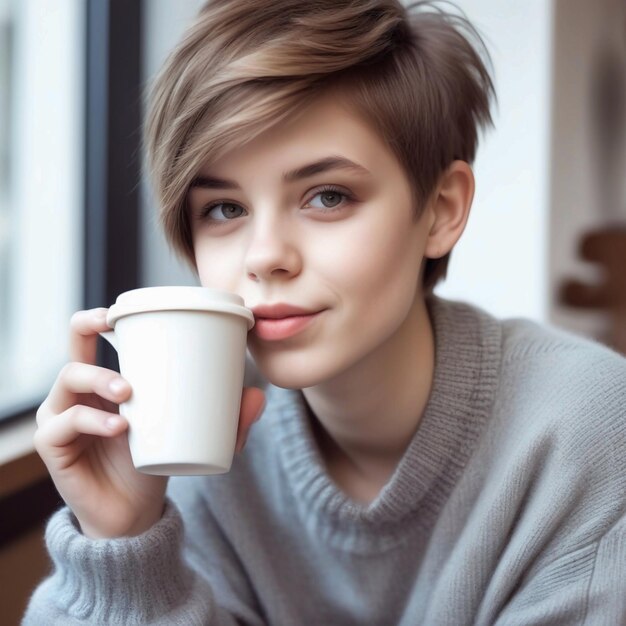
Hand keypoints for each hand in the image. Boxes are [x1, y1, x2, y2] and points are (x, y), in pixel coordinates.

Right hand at [34, 308, 264, 538]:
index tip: (120, 310)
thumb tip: (258, 396)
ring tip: (129, 392)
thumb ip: (228, 420)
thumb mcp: (193, 436)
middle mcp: (80, 392)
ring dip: (100, 376)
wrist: (135, 513)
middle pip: (73, 345)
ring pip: (69, 377)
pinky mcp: (54, 447)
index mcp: (106, 381)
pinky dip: (91, 420)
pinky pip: (63, 423)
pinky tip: (118, 426)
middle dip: (90, 327)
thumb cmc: (158, 461)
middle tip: (119, 331)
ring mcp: (61, 417)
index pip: (93, 338)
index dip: (100, 317)